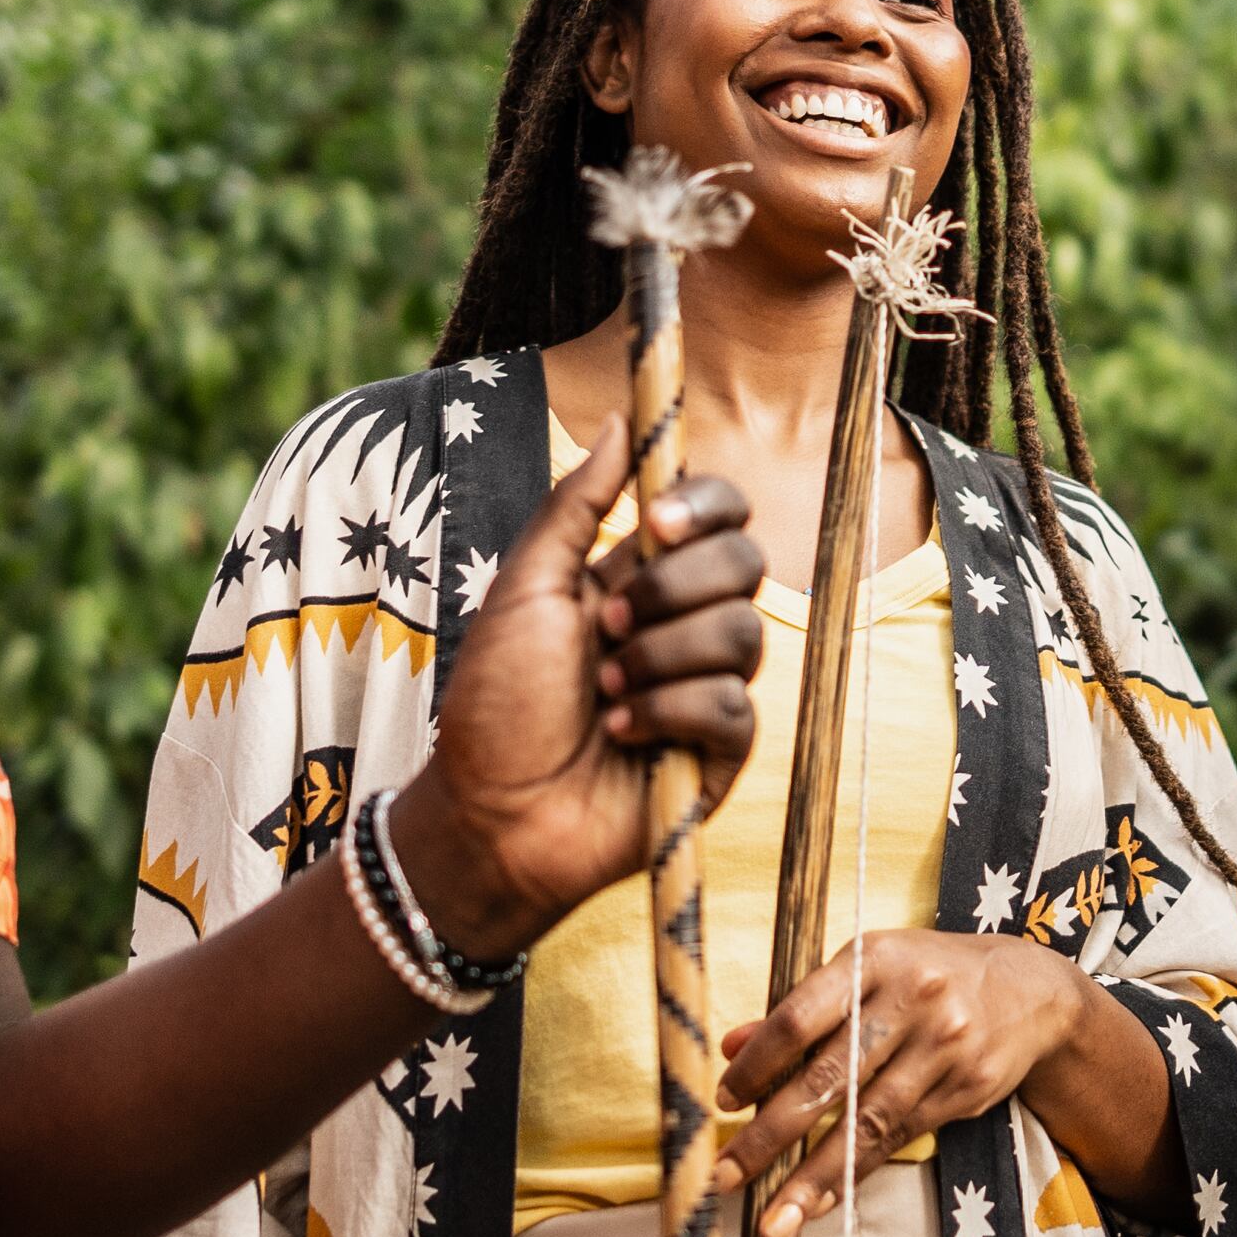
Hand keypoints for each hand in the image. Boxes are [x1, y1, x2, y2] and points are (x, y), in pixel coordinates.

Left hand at [402, 420, 762, 955]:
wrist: (491, 812)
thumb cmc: (495, 704)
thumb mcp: (524, 588)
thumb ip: (576, 505)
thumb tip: (621, 423)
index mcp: (644, 576)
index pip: (721, 514)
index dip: (704, 506)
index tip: (655, 523)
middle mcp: (686, 624)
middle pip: (745, 562)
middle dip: (672, 588)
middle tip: (608, 624)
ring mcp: (708, 687)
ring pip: (742, 633)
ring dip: (658, 658)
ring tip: (602, 691)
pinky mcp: (720, 751)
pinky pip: (734, 706)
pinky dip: (669, 712)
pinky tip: (622, 732)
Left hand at [716, 929, 1124, 1230]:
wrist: (1032, 990)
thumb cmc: (927, 977)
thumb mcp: (868, 971)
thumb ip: (801, 1010)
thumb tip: (730, 1047)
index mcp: (873, 960)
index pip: (800, 1018)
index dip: (757, 1066)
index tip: (723, 1104)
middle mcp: (911, 1001)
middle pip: (828, 1078)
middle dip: (770, 1135)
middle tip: (725, 1176)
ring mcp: (944, 1047)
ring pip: (865, 1123)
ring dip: (813, 1178)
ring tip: (773, 1220)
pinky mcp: (966, 1088)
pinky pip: (899, 1139)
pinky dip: (855, 1174)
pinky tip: (822, 1200)